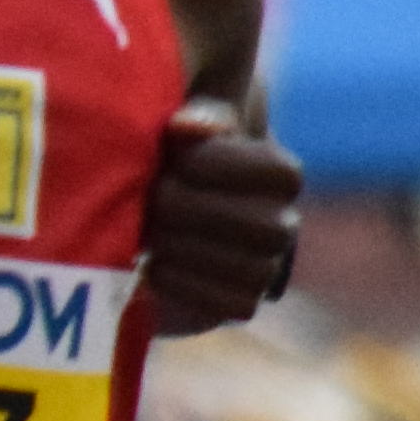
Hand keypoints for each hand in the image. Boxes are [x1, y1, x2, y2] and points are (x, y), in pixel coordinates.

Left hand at [141, 95, 305, 333]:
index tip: (178, 160)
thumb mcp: (183, 130)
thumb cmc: (165, 162)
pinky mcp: (238, 302)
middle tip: (152, 199)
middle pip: (266, 226)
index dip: (226, 167)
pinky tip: (153, 268)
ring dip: (187, 250)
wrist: (139, 224)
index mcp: (277, 175)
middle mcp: (281, 223)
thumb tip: (190, 127)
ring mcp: (265, 267)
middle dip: (196, 211)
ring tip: (148, 235)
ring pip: (250, 268)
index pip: (280, 175)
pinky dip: (184, 286)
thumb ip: (197, 116)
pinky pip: (230, 304)